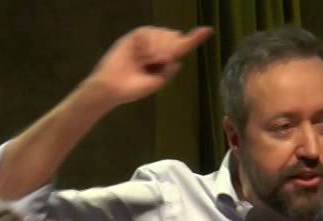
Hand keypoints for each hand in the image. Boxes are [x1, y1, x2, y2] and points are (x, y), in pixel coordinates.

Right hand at [84, 26, 212, 105]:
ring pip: (162, 33)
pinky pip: (147, 32)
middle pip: (174, 36)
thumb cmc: (134, 88)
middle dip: (170, 48)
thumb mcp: (157, 82)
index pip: (182, 45)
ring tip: (144, 61)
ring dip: (156, 48)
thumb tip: (178, 58)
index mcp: (165, 58)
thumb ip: (169, 69)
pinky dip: (146, 45)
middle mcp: (157, 46)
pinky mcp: (134, 36)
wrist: (113, 87)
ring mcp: (146, 40)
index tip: (208, 30)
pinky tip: (139, 55)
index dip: (195, 38)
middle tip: (158, 62)